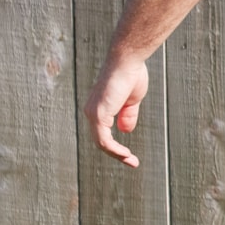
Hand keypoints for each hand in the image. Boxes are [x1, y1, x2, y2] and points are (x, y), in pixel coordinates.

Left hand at [92, 49, 149, 166]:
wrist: (128, 61)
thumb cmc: (131, 75)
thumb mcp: (131, 101)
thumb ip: (127, 115)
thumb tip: (125, 130)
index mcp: (98, 108)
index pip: (103, 133)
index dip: (117, 147)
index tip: (131, 155)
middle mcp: (91, 112)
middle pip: (101, 141)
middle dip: (117, 154)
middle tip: (133, 163)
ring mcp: (93, 114)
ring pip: (102, 143)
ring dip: (117, 155)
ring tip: (131, 161)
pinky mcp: (98, 115)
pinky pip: (104, 140)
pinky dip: (115, 150)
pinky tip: (125, 154)